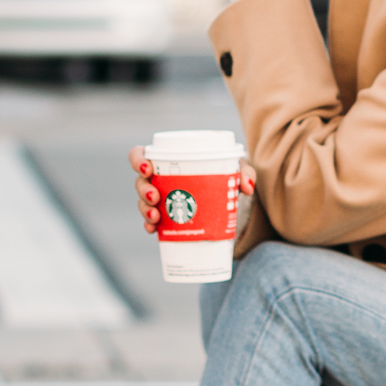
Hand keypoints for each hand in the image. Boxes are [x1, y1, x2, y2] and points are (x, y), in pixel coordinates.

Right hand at [129, 149, 256, 235]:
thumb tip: (247, 187)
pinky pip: (151, 222)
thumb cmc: (225, 175)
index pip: (141, 154)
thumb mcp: (235, 169)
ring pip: (143, 203)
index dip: (138, 159)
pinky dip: (150, 226)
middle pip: (140, 181)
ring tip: (155, 217)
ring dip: (145, 209)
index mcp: (168, 160)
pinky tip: (153, 231)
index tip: (147, 168)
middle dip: (143, 190)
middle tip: (155, 197)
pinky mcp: (165, 217)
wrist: (228, 199)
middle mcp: (159, 178)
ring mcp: (160, 199)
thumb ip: (243, 172)